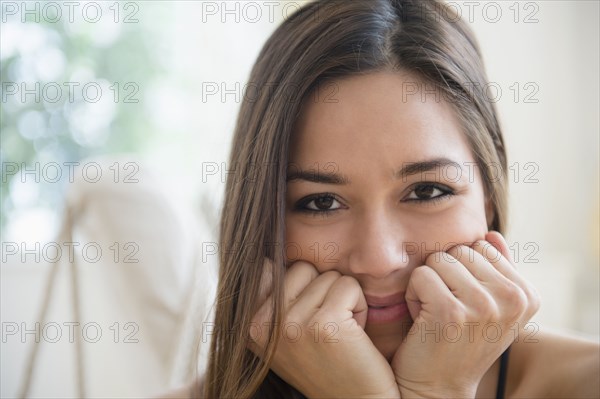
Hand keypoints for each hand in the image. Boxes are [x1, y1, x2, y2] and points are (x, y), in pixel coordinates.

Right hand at [249, 260, 399, 397]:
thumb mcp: (283, 331)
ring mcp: (291, 325)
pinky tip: (353, 336)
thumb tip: (264, 254)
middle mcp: (262, 325)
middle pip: (302, 267)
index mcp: (248, 325)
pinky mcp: (324, 325)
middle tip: (325, 327)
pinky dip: (360, 306)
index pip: (267, 267)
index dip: (296, 283)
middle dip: (321, 289)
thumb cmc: (325, 363)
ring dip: (342, 299)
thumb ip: (271, 296)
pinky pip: (349, 286)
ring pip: (328, 275)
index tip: (304, 313)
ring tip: (338, 333)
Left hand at [391, 231, 539, 397]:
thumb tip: (492, 233)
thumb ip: (496, 269)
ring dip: (429, 284)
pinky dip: (413, 295)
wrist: (438, 386)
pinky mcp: (451, 311)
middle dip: (445, 275)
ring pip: (439, 259)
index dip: (464, 271)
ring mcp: (484, 306)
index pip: (483, 246)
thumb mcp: (488, 306)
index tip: (465, 303)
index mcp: (527, 295)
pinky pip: (421, 274)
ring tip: (436, 314)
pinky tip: (423, 320)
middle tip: (448, 309)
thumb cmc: (459, 341)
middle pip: (460, 250)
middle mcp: (513, 300)